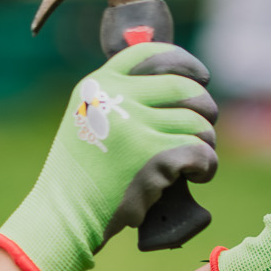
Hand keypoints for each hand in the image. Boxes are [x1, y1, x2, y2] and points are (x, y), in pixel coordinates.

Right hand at [0, 43, 218, 270]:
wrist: (63, 216)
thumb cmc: (82, 176)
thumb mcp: (88, 119)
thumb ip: (120, 99)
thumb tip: (180, 86)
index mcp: (99, 84)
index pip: (151, 54)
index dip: (184, 62)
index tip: (202, 77)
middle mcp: (115, 97)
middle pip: (185, 87)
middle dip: (204, 108)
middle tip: (203, 129)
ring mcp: (134, 125)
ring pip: (198, 122)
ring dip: (206, 142)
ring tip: (197, 159)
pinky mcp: (153, 156)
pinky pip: (201, 152)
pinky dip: (206, 166)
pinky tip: (197, 176)